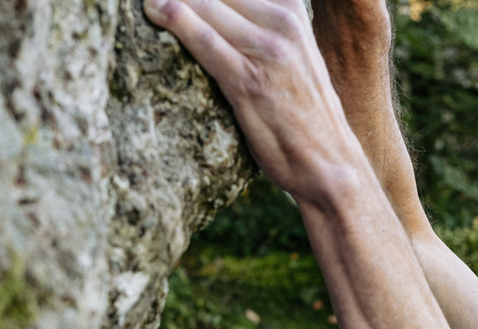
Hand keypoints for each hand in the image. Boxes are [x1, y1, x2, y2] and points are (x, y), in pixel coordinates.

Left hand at [144, 0, 371, 206]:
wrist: (330, 163)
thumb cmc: (303, 113)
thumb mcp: (291, 54)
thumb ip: (258, 27)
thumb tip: (216, 16)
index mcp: (291, 8)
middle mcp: (282, 21)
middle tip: (151, 0)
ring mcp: (267, 49)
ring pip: (204, 4)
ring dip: (168, 0)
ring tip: (147, 4)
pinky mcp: (248, 80)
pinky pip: (204, 40)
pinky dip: (175, 21)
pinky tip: (153, 11)